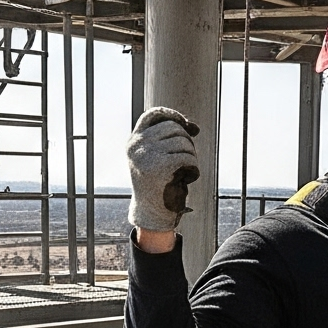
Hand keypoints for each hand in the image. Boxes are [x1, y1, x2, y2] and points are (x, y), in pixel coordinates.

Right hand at [127, 107, 200, 235]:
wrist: (151, 212)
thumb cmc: (158, 184)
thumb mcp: (157, 158)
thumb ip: (169, 140)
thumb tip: (194, 127)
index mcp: (134, 141)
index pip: (153, 115)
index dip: (172, 115)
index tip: (188, 125)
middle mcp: (137, 146)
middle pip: (174, 128)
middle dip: (187, 142)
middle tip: (187, 160)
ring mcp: (147, 155)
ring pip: (183, 143)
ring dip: (191, 157)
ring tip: (185, 172)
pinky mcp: (161, 166)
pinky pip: (188, 158)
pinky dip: (193, 169)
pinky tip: (187, 179)